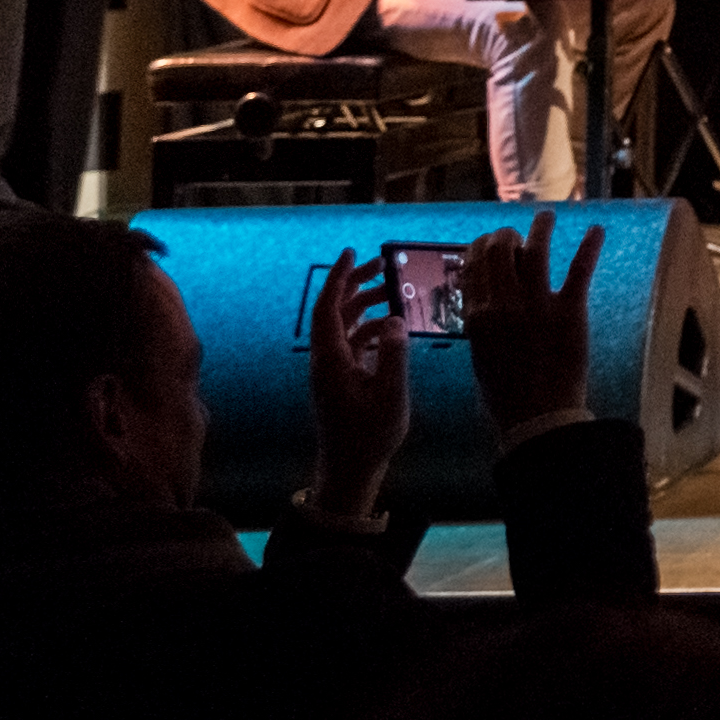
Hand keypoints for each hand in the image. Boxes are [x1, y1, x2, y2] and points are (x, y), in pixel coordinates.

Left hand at [305, 247, 407, 520]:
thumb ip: (393, 355)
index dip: (338, 278)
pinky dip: (369, 328)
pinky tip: (390, 328)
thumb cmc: (369, 435)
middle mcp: (326, 360)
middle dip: (353, 285)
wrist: (350, 468)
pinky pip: (352, 343)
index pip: (329, 308)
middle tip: (380, 266)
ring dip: (364, 306)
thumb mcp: (389, 395)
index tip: (351, 252)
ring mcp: (332, 370)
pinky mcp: (341, 380)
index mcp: (331, 360)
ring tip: (391, 292)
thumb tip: (394, 320)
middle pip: (334, 312)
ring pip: (343, 326)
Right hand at [460, 209, 600, 439]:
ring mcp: (538, 305)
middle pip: (503, 253)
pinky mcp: (570, 312)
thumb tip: (479, 299)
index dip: (481, 247)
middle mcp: (505, 304)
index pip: (475, 266)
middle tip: (516, 231)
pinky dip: (589, 247)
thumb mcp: (480, 353)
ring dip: (541, 229)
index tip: (487, 240)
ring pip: (537, 253)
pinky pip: (579, 271)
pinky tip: (596, 230)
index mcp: (479, 315)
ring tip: (546, 216)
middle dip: (508, 235)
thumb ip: (480, 322)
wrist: (537, 414)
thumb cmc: (506, 391)